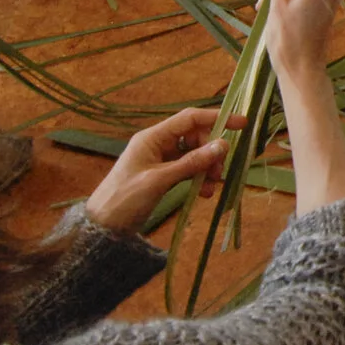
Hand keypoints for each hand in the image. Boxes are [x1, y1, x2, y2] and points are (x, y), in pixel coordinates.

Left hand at [84, 106, 233, 233]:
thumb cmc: (125, 199)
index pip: (190, 119)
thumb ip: (191, 162)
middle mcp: (158, 144)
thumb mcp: (159, 180)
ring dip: (207, 167)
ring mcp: (160, 159)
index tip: (241, 123)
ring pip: (194, 154)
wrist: (103, 226)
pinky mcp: (163, 175)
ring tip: (211, 186)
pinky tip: (203, 193)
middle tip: (220, 170)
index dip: (216, 118)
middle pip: (195, 137)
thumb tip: (222, 145)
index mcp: (153, 137)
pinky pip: (188, 169)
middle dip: (212, 151)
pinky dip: (198, 178)